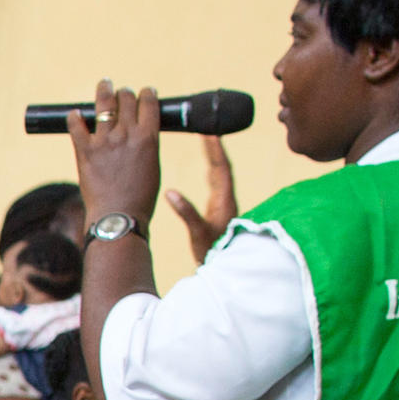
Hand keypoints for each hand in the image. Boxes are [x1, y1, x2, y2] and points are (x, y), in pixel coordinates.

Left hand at [67, 81, 163, 241]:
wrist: (118, 218)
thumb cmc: (140, 198)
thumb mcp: (152, 166)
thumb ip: (145, 145)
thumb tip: (140, 134)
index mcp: (148, 137)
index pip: (148, 103)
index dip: (147, 93)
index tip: (145, 92)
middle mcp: (126, 134)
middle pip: (126, 99)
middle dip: (126, 93)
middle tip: (124, 93)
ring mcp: (104, 141)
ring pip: (104, 105)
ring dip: (104, 91)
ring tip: (104, 84)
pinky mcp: (85, 152)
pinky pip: (76, 127)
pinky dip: (74, 118)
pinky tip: (74, 113)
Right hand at [165, 132, 238, 262]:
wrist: (227, 269)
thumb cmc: (213, 253)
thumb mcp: (198, 233)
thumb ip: (186, 212)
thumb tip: (171, 192)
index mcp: (225, 201)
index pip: (222, 169)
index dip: (216, 150)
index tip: (209, 133)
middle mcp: (227, 200)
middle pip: (222, 168)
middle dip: (214, 149)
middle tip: (206, 131)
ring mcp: (225, 205)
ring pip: (221, 176)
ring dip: (214, 158)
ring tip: (207, 143)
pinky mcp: (221, 211)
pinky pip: (217, 185)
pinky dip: (212, 171)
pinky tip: (208, 170)